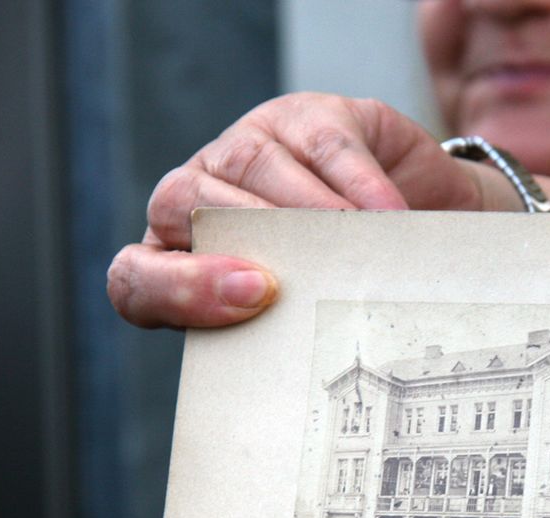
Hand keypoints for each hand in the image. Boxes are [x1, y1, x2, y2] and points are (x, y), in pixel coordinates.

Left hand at [107, 93, 506, 328]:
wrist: (414, 208)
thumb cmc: (344, 277)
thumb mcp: (305, 315)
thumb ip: (281, 336)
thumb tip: (303, 368)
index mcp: (179, 260)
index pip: (136, 281)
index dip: (175, 291)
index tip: (246, 302)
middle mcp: (197, 196)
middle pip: (179, 205)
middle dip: (236, 245)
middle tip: (289, 283)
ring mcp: (246, 145)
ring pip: (250, 166)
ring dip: (308, 215)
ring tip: (356, 253)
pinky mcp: (304, 117)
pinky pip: (322, 146)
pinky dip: (359, 186)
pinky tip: (388, 216)